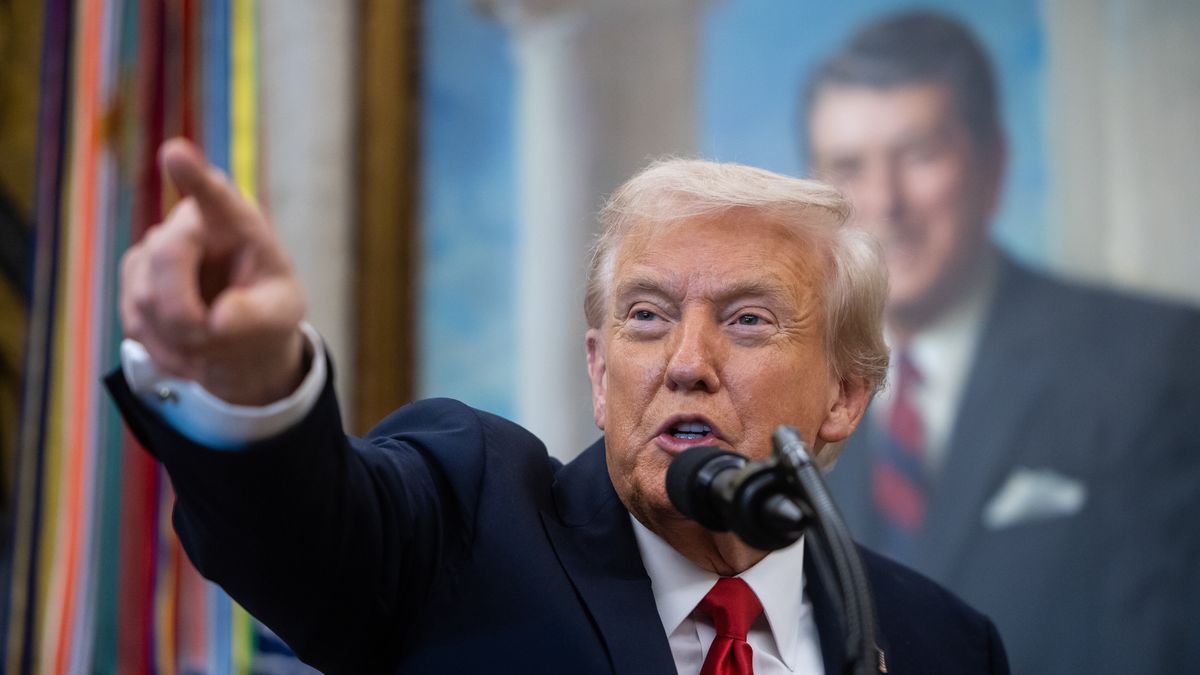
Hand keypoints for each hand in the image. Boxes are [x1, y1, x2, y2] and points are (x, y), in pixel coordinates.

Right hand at [121, 138, 306, 405]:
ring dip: (180, 336)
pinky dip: (166, 348)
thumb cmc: (268, 310)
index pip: (213, 194)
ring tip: (213, 341)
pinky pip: (137, 323)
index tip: (176, 153)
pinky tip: (190, 345)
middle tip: (211, 339)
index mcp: (236, 221)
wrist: (241, 333)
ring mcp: (154, 250)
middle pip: (164, 258)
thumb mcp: (282, 314)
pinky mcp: (133, 281)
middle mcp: (189, 224)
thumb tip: (216, 321)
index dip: (192, 174)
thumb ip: (258, 317)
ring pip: (146, 298)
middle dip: (185, 311)